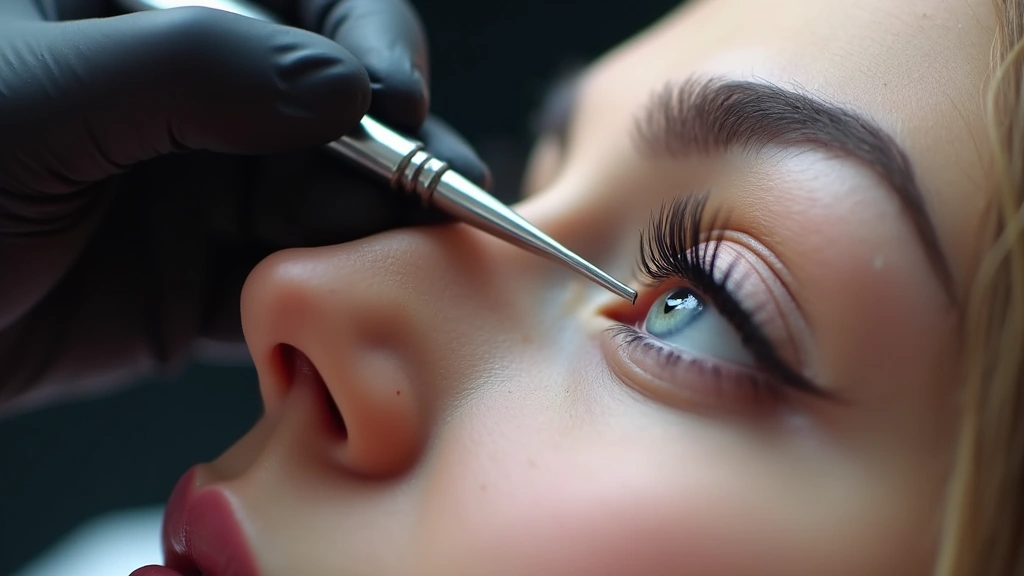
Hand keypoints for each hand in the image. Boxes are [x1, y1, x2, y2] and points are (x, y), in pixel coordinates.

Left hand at [0, 0, 489, 411]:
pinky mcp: (194, 289)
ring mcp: (200, 197)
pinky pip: (289, 290)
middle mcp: (193, 106)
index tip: (396, 105)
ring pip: (328, 208)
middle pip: (342, 118)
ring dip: (374, 239)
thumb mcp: (37, 100)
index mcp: (153, 21)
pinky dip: (326, 309)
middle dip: (394, 160)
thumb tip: (347, 90)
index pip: (307, 7)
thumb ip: (195, 73)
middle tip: (434, 210)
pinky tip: (345, 321)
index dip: (371, 45)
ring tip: (405, 271)